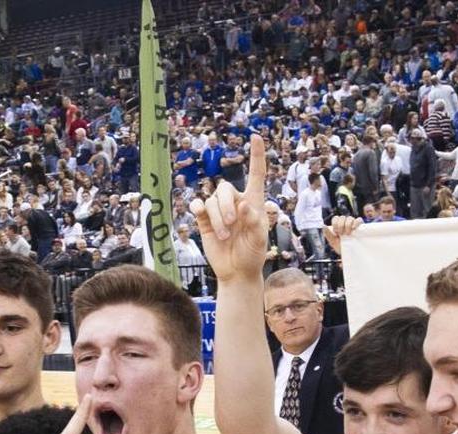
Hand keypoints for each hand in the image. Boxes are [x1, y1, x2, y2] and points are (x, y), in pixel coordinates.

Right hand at [190, 134, 267, 282]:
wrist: (236, 272)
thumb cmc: (253, 254)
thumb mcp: (260, 239)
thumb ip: (254, 221)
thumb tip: (243, 205)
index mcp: (253, 202)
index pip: (256, 174)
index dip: (256, 155)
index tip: (256, 136)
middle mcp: (235, 203)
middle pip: (225, 188)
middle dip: (226, 205)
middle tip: (232, 224)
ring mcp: (219, 212)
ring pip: (211, 202)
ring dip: (217, 218)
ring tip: (224, 236)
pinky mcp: (205, 221)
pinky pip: (198, 206)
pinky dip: (198, 208)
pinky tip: (199, 214)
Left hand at [323, 215, 362, 256]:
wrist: (350, 255)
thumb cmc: (341, 248)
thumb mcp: (333, 242)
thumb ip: (328, 234)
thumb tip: (323, 225)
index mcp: (338, 226)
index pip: (336, 218)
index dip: (335, 223)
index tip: (336, 232)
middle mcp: (345, 223)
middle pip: (342, 217)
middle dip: (340, 225)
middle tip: (341, 234)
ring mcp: (353, 224)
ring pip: (350, 218)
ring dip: (347, 225)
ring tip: (347, 234)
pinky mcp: (360, 226)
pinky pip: (359, 220)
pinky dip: (356, 222)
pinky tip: (353, 228)